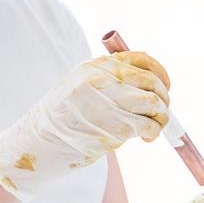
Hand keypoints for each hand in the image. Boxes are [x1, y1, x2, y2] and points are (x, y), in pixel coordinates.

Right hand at [0, 51, 170, 201]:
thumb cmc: (63, 119)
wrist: (38, 143)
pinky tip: (146, 138)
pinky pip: (149, 125)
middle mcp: (104, 79)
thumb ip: (109, 81)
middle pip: (152, 82)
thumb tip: (148, 86)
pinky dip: (154, 132)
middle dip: (164, 98)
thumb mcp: (80, 87)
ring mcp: (108, 101)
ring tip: (154, 127)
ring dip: (161, 117)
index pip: (141, 60)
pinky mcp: (113, 126)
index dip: (160, 72)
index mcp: (97, 66)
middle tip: (162, 113)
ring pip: (154, 102)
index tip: (165, 86)